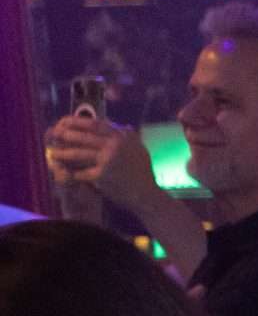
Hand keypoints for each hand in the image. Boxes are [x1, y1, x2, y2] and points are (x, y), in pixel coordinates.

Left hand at [43, 114, 159, 207]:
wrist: (146, 195)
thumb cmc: (142, 172)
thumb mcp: (139, 149)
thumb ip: (127, 137)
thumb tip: (118, 125)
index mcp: (122, 137)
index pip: (95, 124)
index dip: (77, 121)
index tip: (65, 120)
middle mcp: (114, 147)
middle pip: (83, 137)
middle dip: (66, 135)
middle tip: (54, 134)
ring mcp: (107, 161)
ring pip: (79, 154)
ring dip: (63, 153)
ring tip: (53, 152)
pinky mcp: (102, 176)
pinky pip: (81, 172)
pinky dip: (72, 173)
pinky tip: (65, 172)